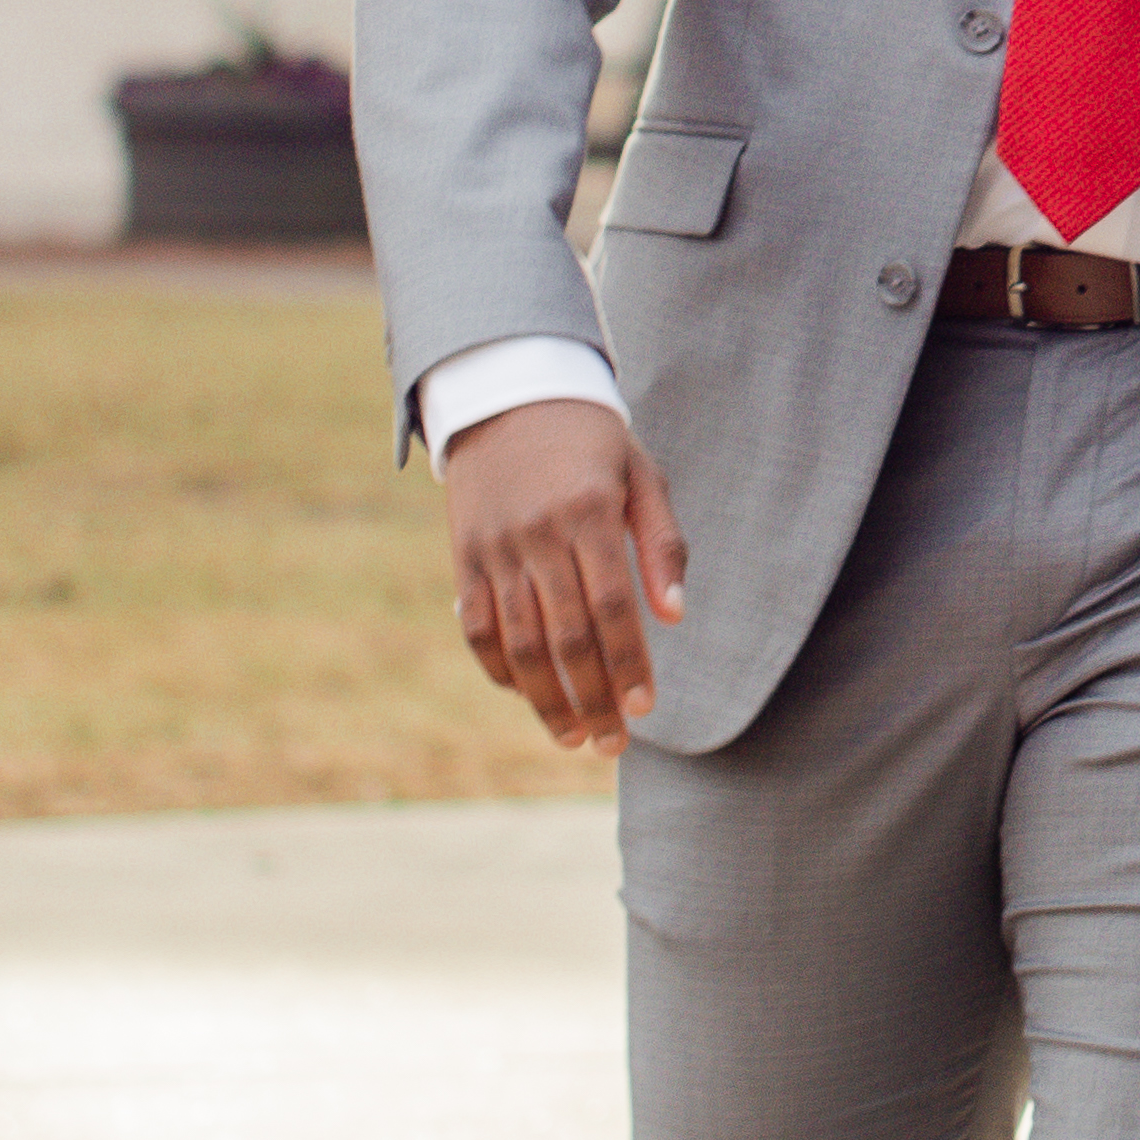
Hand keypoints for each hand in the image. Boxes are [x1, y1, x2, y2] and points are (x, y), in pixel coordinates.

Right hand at [443, 400, 686, 754]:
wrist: (509, 396)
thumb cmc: (593, 443)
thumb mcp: (642, 475)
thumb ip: (662, 545)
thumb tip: (675, 617)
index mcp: (588, 512)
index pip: (612, 606)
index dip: (628, 663)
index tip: (645, 708)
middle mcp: (537, 534)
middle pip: (565, 637)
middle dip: (591, 698)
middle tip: (614, 743)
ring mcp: (494, 549)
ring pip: (518, 644)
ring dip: (545, 700)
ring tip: (574, 738)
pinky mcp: (464, 558)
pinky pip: (478, 628)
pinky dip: (501, 669)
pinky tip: (528, 696)